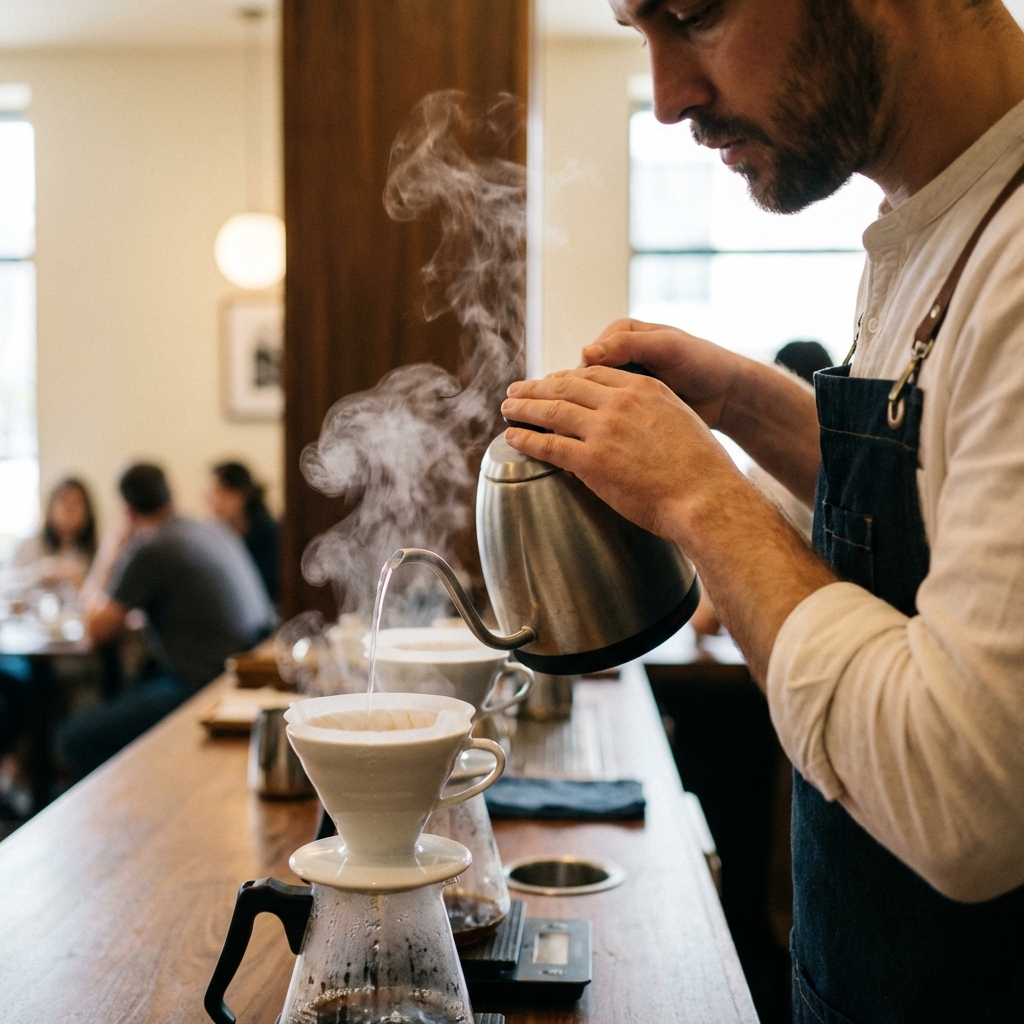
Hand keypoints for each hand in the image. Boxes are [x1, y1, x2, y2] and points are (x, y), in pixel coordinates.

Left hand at [501, 365, 743, 544]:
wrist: (706, 497)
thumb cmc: (702, 471)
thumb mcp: (680, 422)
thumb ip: (652, 415)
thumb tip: (636, 426)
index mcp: (643, 389)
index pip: (595, 373)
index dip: (568, 377)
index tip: (553, 381)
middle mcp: (620, 402)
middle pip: (567, 386)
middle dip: (537, 387)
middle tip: (517, 389)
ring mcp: (604, 430)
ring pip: (552, 410)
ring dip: (524, 407)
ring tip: (507, 407)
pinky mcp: (591, 460)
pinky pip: (549, 445)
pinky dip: (526, 439)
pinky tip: (512, 437)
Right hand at [581, 318, 745, 430]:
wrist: (725, 392)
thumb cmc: (702, 362)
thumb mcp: (666, 346)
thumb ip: (627, 345)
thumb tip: (587, 353)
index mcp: (619, 336)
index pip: (586, 359)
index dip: (579, 380)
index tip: (576, 402)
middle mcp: (616, 358)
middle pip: (583, 381)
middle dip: (580, 401)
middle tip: (575, 423)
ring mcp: (621, 384)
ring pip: (592, 401)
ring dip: (590, 417)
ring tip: (586, 434)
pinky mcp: (629, 406)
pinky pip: (607, 416)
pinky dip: (604, 426)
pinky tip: (602, 438)